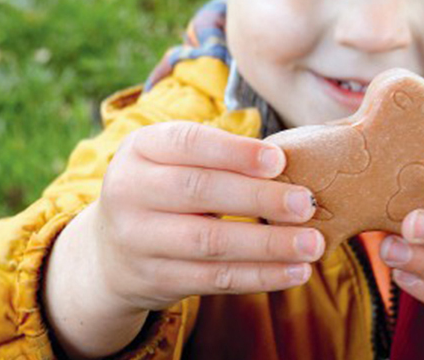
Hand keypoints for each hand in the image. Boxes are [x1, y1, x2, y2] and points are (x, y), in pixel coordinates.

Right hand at [44, 121, 323, 357]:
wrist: (110, 250)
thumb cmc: (167, 187)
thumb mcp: (176, 160)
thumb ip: (221, 156)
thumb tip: (288, 164)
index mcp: (140, 148)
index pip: (188, 144)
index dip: (235, 151)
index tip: (281, 160)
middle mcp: (129, 191)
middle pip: (200, 192)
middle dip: (260, 199)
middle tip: (308, 204)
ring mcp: (136, 239)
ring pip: (210, 242)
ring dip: (268, 245)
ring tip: (312, 244)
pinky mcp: (154, 279)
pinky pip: (214, 279)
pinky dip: (260, 276)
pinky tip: (296, 272)